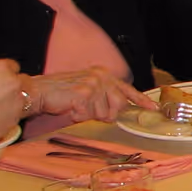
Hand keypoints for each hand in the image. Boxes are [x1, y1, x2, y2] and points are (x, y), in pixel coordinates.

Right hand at [0, 58, 28, 144]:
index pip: (12, 66)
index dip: (7, 75)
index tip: (2, 82)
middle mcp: (13, 80)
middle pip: (22, 81)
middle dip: (15, 87)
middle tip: (1, 96)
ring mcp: (18, 98)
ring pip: (23, 98)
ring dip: (15, 101)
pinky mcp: (19, 115)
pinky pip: (19, 113)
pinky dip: (11, 115)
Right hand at [25, 66, 146, 123]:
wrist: (38, 91)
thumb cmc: (61, 93)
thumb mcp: (87, 89)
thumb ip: (105, 96)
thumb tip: (118, 111)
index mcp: (103, 74)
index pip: (127, 89)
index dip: (140, 100)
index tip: (153, 109)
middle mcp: (100, 77)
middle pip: (119, 106)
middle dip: (106, 114)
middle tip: (87, 109)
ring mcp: (93, 85)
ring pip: (104, 114)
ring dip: (89, 115)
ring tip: (75, 106)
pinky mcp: (84, 95)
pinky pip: (89, 116)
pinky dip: (78, 117)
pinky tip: (70, 108)